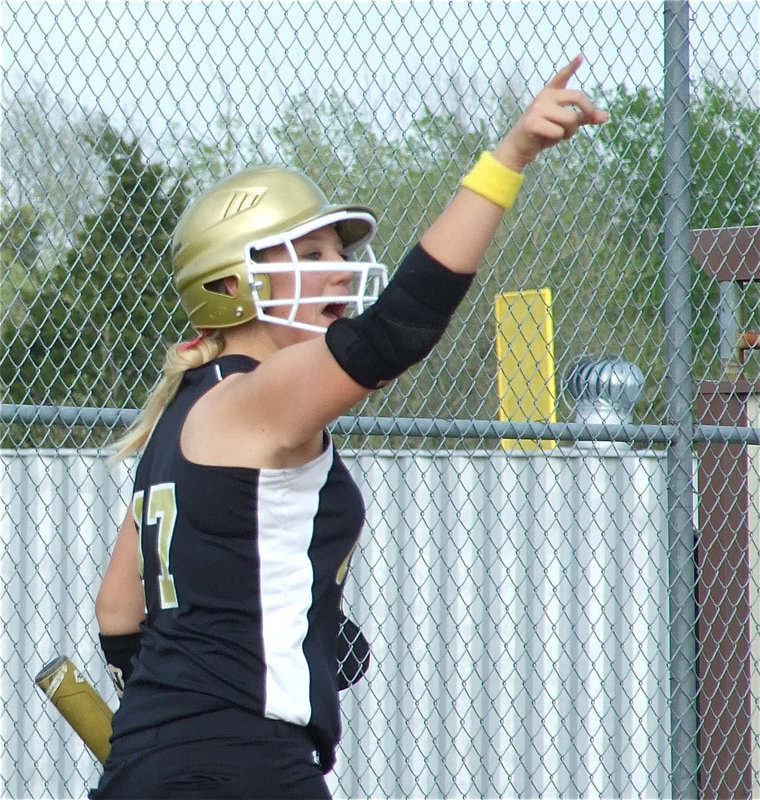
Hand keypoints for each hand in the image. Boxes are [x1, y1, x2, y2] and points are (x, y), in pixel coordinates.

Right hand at [493, 55, 607, 170]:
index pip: (562, 77)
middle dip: (588, 111)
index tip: (581, 57)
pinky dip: (557, 139)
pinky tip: (547, 139)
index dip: (571, 67)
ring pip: (570, 119)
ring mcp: (537, 109)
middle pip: (578, 97)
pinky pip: (558, 132)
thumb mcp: (564, 123)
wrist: (518, 147)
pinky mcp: (532, 122)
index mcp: (551, 93)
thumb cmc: (542, 133)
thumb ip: (583, 118)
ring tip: (559, 135)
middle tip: (588, 120)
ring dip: (570, 132)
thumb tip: (605, 117)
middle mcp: (544, 97)